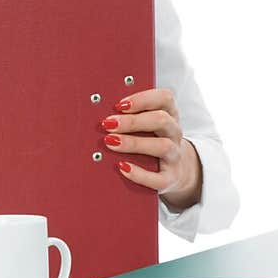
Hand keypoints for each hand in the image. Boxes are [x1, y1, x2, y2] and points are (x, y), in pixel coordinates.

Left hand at [101, 87, 201, 209]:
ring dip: (134, 143)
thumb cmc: (152, 142)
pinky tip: (122, 167)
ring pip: (162, 146)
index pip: (164, 98)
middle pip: (161, 120)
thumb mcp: (147, 125)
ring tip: (111, 142)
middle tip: (108, 124)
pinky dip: (139, 173)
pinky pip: (158, 178)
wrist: (174, 171)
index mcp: (169, 114)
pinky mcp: (170, 178)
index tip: (119, 105)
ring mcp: (174, 156)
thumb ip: (130, 116)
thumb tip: (102, 114)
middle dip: (132, 121)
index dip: (142, 99)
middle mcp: (174, 133)